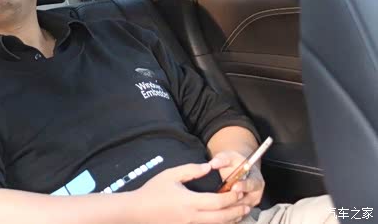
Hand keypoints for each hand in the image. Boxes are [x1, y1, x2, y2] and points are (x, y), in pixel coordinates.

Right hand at [129, 162, 249, 223]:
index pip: (218, 202)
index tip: (239, 190)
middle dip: (237, 211)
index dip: (232, 197)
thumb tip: (208, 167)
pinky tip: (224, 219)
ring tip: (241, 213)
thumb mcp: (170, 175)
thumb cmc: (152, 191)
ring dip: (231, 219)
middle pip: (222, 217)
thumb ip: (191, 170)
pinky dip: (218, 223)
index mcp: (190, 202)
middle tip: (248, 204)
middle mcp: (193, 217)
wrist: (137, 211)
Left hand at [210, 151, 264, 209]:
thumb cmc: (234, 163)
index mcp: (256, 179)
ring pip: (241, 209)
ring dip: (230, 207)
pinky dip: (228, 212)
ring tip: (219, 203)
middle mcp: (256, 193)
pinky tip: (219, 209)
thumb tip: (213, 163)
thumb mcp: (228, 157)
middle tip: (224, 197)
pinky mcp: (243, 210)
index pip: (253, 184)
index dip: (244, 186)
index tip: (234, 186)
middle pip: (247, 199)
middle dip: (235, 199)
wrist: (237, 169)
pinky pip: (237, 215)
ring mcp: (250, 203)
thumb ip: (222, 159)